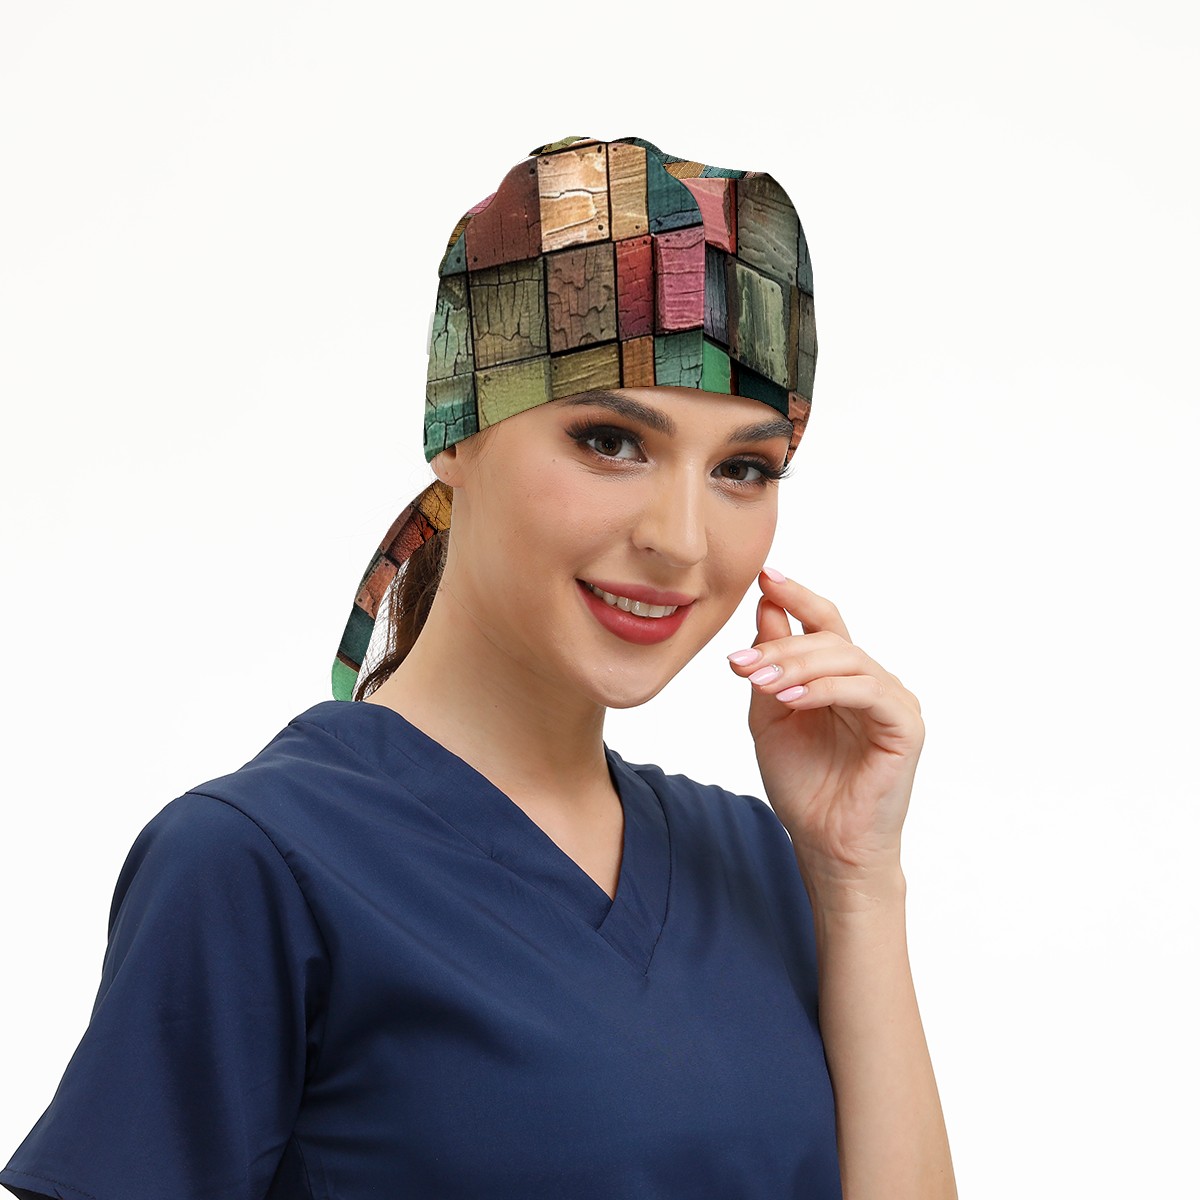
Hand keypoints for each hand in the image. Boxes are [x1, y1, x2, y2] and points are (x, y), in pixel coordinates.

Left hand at [726, 568, 924, 895]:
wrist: (826, 844)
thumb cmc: (803, 784)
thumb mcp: (771, 715)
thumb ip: (770, 665)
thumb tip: (765, 608)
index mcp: (841, 676)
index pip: (823, 621)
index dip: (796, 594)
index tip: (764, 575)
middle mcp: (871, 681)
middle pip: (829, 637)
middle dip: (780, 644)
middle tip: (740, 662)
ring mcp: (893, 701)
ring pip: (845, 659)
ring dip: (796, 665)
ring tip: (758, 681)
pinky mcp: (905, 726)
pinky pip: (865, 691)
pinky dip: (824, 690)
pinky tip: (790, 699)